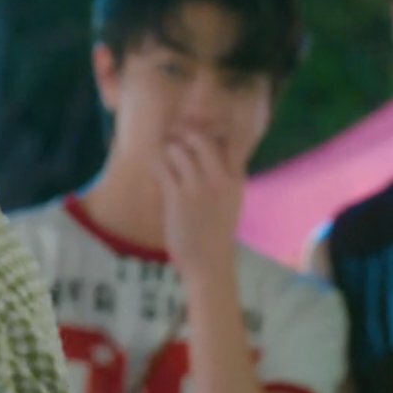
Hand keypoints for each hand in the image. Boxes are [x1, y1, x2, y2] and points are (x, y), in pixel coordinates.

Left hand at [159, 129, 244, 280]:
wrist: (210, 263)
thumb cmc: (217, 230)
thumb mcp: (231, 199)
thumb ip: (223, 175)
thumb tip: (207, 150)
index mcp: (236, 177)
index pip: (228, 139)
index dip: (209, 130)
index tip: (195, 134)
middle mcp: (220, 179)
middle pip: (200, 138)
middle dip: (183, 136)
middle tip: (174, 143)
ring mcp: (199, 187)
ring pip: (178, 150)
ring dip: (167, 151)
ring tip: (164, 159)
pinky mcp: (178, 198)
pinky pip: (162, 168)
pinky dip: (157, 165)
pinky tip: (156, 171)